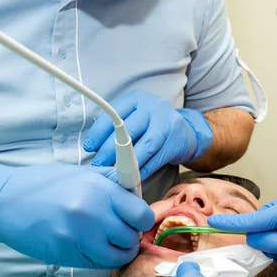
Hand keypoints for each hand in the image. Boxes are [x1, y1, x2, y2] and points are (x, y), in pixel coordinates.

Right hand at [0, 164, 154, 267]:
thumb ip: (111, 184)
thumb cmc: (44, 185)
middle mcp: (93, 212)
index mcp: (100, 188)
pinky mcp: (67, 254)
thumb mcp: (82, 174)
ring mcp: (79, 237)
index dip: (141, 219)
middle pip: (131, 237)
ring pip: (118, 256)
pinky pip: (98, 264)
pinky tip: (93, 248)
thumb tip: (137, 197)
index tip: (134, 219)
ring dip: (118, 252)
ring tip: (107, 242)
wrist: (4, 202)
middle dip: (129, 237)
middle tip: (119, 232)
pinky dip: (101, 260)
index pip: (141, 214)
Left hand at [84, 89, 212, 179]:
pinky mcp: (176, 141)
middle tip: (98, 165)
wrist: (187, 132)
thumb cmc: (153, 126)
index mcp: (137, 98)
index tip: (89, 147)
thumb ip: (118, 128)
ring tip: (113, 175)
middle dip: (109, 150)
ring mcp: (167, 123)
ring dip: (127, 164)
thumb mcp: (136, 118)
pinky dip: (142, 170)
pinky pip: (156, 159)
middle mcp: (153, 107)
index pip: (114, 114)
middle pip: (127, 130)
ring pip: (143, 147)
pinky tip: (132, 177)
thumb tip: (95, 149)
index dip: (99, 132)